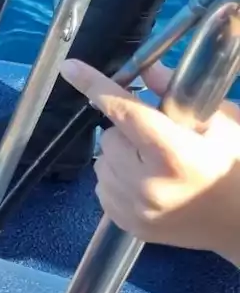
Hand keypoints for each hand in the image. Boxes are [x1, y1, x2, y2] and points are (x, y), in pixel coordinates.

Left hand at [59, 59, 239, 264]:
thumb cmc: (235, 166)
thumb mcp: (220, 122)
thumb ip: (177, 95)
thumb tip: (146, 71)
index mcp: (173, 154)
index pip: (125, 112)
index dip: (95, 86)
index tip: (70, 68)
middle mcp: (147, 184)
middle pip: (109, 137)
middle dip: (127, 131)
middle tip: (157, 138)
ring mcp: (133, 209)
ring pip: (101, 163)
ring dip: (119, 156)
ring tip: (154, 164)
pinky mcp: (125, 224)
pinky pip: (101, 189)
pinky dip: (117, 180)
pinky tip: (147, 183)